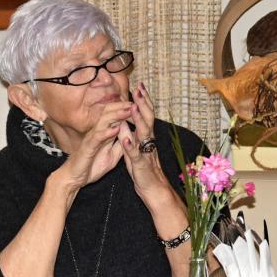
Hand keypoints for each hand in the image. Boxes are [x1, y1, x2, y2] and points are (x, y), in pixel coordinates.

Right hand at [57, 101, 131, 190]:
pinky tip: (116, 129)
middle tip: (136, 100)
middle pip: (109, 113)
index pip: (115, 115)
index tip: (139, 103)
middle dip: (123, 106)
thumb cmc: (92, 166)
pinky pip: (97, 138)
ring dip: (117, 115)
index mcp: (104, 133)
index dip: (126, 109)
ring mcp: (92, 139)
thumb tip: (132, 136)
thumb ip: (120, 144)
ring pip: (104, 122)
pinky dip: (107, 132)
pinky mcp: (87, 148)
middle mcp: (98, 132)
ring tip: (128, 110)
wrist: (74, 178)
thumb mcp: (112, 155)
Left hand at [120, 82, 173, 203]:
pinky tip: (125, 137)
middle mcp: (149, 141)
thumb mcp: (133, 149)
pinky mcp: (140, 165)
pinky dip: (131, 145)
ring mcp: (146, 152)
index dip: (143, 100)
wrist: (154, 190)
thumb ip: (129, 135)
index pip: (145, 115)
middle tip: (139, 88)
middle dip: (143, 103)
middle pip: (148, 118)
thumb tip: (122, 121)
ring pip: (144, 133)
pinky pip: (136, 154)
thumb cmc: (143, 170)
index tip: (139, 86)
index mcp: (146, 137)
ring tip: (133, 107)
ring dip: (138, 119)